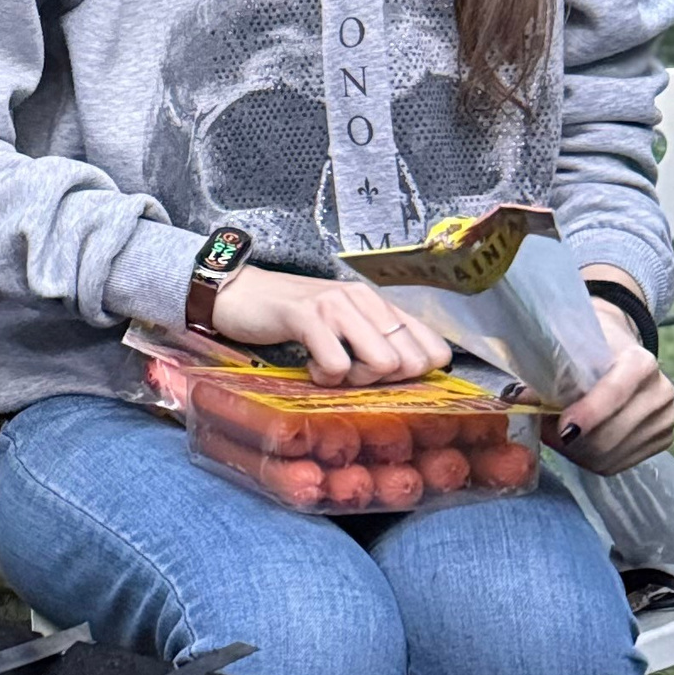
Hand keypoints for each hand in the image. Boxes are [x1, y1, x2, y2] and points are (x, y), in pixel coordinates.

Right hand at [206, 266, 449, 383]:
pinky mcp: (308, 316)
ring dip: (354, 380)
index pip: (434, 348)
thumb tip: (411, 374)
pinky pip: (337, 364)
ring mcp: (337, 305)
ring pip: (382, 362)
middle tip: (350, 373)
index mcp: (379, 303)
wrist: (239, 294)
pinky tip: (308, 366)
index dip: (414, 376)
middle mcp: (364, 299)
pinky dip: (323, 377)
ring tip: (328, 369)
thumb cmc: (293, 318)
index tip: (380, 377)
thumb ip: (375, 341)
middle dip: (382, 381)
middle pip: (410, 362)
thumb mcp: (343, 326)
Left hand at [552, 276, 673, 472]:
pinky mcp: (663, 440)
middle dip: (572, 441)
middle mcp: (661, 391)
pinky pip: (617, 464)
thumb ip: (545, 373)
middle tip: (544, 431)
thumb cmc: (588, 349)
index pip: (616, 392)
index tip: (563, 428)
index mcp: (640, 361)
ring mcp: (666, 418)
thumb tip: (514, 397)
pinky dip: (591, 459)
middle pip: (611, 434)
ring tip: (557, 435)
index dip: (589, 413)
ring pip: (611, 455)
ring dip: (576, 452)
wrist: (619, 351)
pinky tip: (578, 443)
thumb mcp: (567, 350)